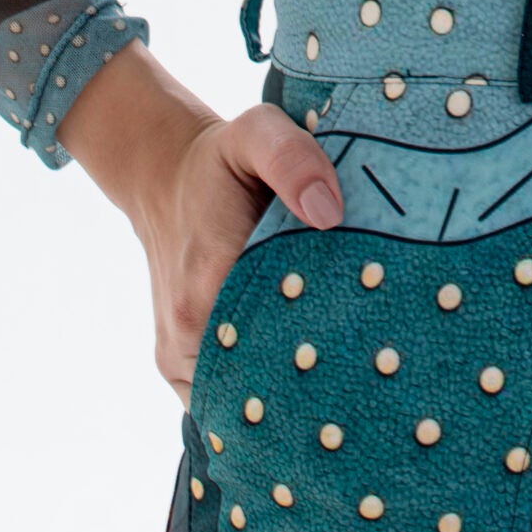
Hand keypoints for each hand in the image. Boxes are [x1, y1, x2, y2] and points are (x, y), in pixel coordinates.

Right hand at [129, 101, 348, 406]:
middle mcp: (186, 329)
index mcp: (210, 278)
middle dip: (311, 385)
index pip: (277, 347)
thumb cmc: (223, 160)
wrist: (163, 177)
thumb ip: (294, 159)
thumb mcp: (258, 131)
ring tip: (340, 385)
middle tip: (367, 375)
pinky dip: (255, 396)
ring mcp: (176, 355)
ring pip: (238, 400)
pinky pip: (219, 398)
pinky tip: (299, 385)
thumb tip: (329, 214)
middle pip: (260, 382)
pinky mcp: (175, 362)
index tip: (368, 352)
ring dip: (284, 397)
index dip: (325, 355)